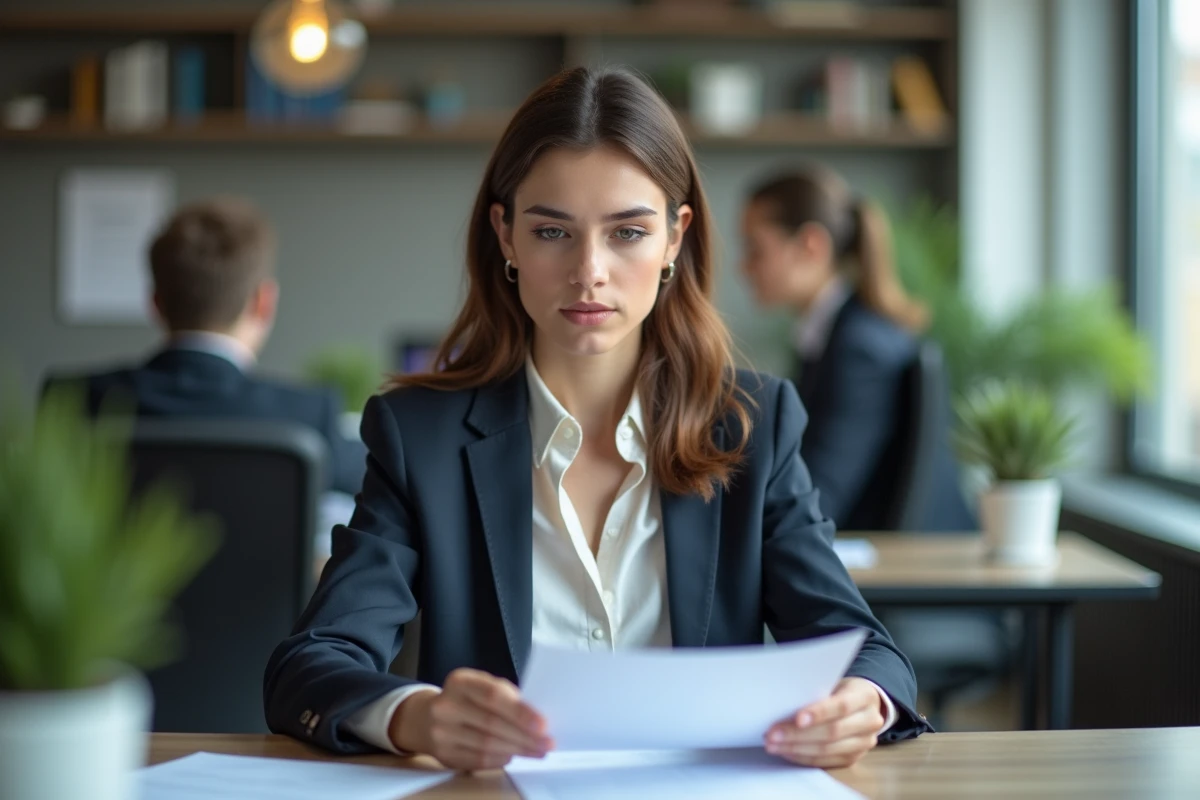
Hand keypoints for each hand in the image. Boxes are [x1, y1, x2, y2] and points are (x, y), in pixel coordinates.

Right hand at [389, 668, 553, 770]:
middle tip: (547, 743)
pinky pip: (478, 760)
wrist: (424, 717)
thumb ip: (504, 696)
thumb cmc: (465, 699)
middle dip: (525, 736)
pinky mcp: (442, 754)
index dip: (520, 711)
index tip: (543, 724)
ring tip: (536, 751)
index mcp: (460, 681)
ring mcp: (441, 732)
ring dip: (517, 750)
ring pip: (487, 745)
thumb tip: (536, 717)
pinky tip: (514, 756)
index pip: (493, 696)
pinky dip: (500, 759)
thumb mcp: (479, 686)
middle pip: (492, 724)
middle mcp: (446, 706)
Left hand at [763, 677, 884, 768]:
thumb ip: (816, 692)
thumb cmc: (839, 689)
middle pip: (832, 732)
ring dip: (796, 749)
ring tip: (774, 745)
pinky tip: (787, 752)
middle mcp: (870, 721)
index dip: (819, 713)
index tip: (797, 719)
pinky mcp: (854, 757)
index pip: (841, 706)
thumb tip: (783, 703)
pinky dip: (803, 757)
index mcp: (864, 697)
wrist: (863, 702)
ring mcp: (864, 743)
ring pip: (827, 750)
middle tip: (772, 734)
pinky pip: (826, 762)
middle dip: (798, 735)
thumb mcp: (833, 682)